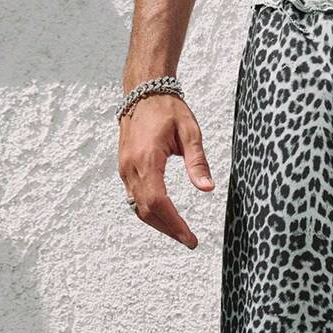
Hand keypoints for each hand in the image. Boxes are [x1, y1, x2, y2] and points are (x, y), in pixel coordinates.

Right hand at [118, 95, 213, 247]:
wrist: (143, 91)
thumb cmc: (167, 108)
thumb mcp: (189, 132)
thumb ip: (197, 162)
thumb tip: (208, 188)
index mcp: (146, 159)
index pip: (159, 203)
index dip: (175, 224)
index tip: (190, 238)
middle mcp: (130, 167)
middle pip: (147, 211)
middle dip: (169, 229)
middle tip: (190, 241)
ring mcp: (125, 169)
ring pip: (138, 207)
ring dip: (158, 224)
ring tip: (180, 233)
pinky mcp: (125, 168)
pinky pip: (134, 198)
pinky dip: (149, 212)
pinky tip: (165, 217)